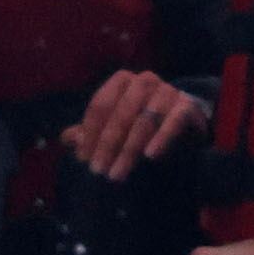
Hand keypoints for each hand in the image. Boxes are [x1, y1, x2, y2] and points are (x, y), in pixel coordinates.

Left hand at [60, 69, 209, 181]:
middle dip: (107, 144)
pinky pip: (173, 120)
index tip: (83, 159)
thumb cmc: (142, 126)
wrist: (186, 127)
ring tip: (118, 174)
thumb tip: (66, 138)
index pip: (101, 104)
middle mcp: (145, 80)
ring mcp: (168, 90)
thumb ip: (90, 132)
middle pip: (121, 112)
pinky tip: (149, 156)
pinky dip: (161, 138)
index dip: (90, 133)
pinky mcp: (187, 105)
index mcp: (123, 81)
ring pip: (145, 119)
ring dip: (129, 149)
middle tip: (99, 171)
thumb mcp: (114, 129)